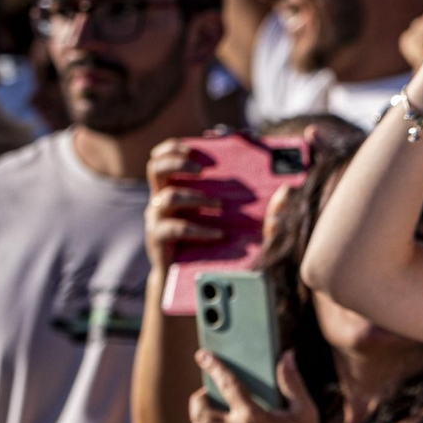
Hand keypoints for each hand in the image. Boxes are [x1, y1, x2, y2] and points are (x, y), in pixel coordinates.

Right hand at [146, 140, 222, 268]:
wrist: (187, 274)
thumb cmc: (207, 237)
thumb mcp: (215, 212)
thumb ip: (230, 193)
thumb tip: (266, 175)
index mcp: (171, 186)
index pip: (162, 157)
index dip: (174, 148)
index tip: (194, 148)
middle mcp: (160, 198)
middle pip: (155, 168)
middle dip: (177, 163)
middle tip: (202, 170)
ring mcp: (157, 217)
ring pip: (168, 197)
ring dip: (196, 197)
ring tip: (220, 204)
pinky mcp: (158, 238)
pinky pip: (177, 229)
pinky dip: (200, 229)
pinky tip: (219, 234)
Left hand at [189, 350, 327, 422]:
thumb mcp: (305, 412)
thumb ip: (292, 382)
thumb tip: (287, 355)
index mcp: (254, 417)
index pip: (227, 384)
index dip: (214, 366)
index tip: (203, 355)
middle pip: (200, 410)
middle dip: (199, 399)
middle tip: (206, 396)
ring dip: (199, 421)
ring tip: (209, 415)